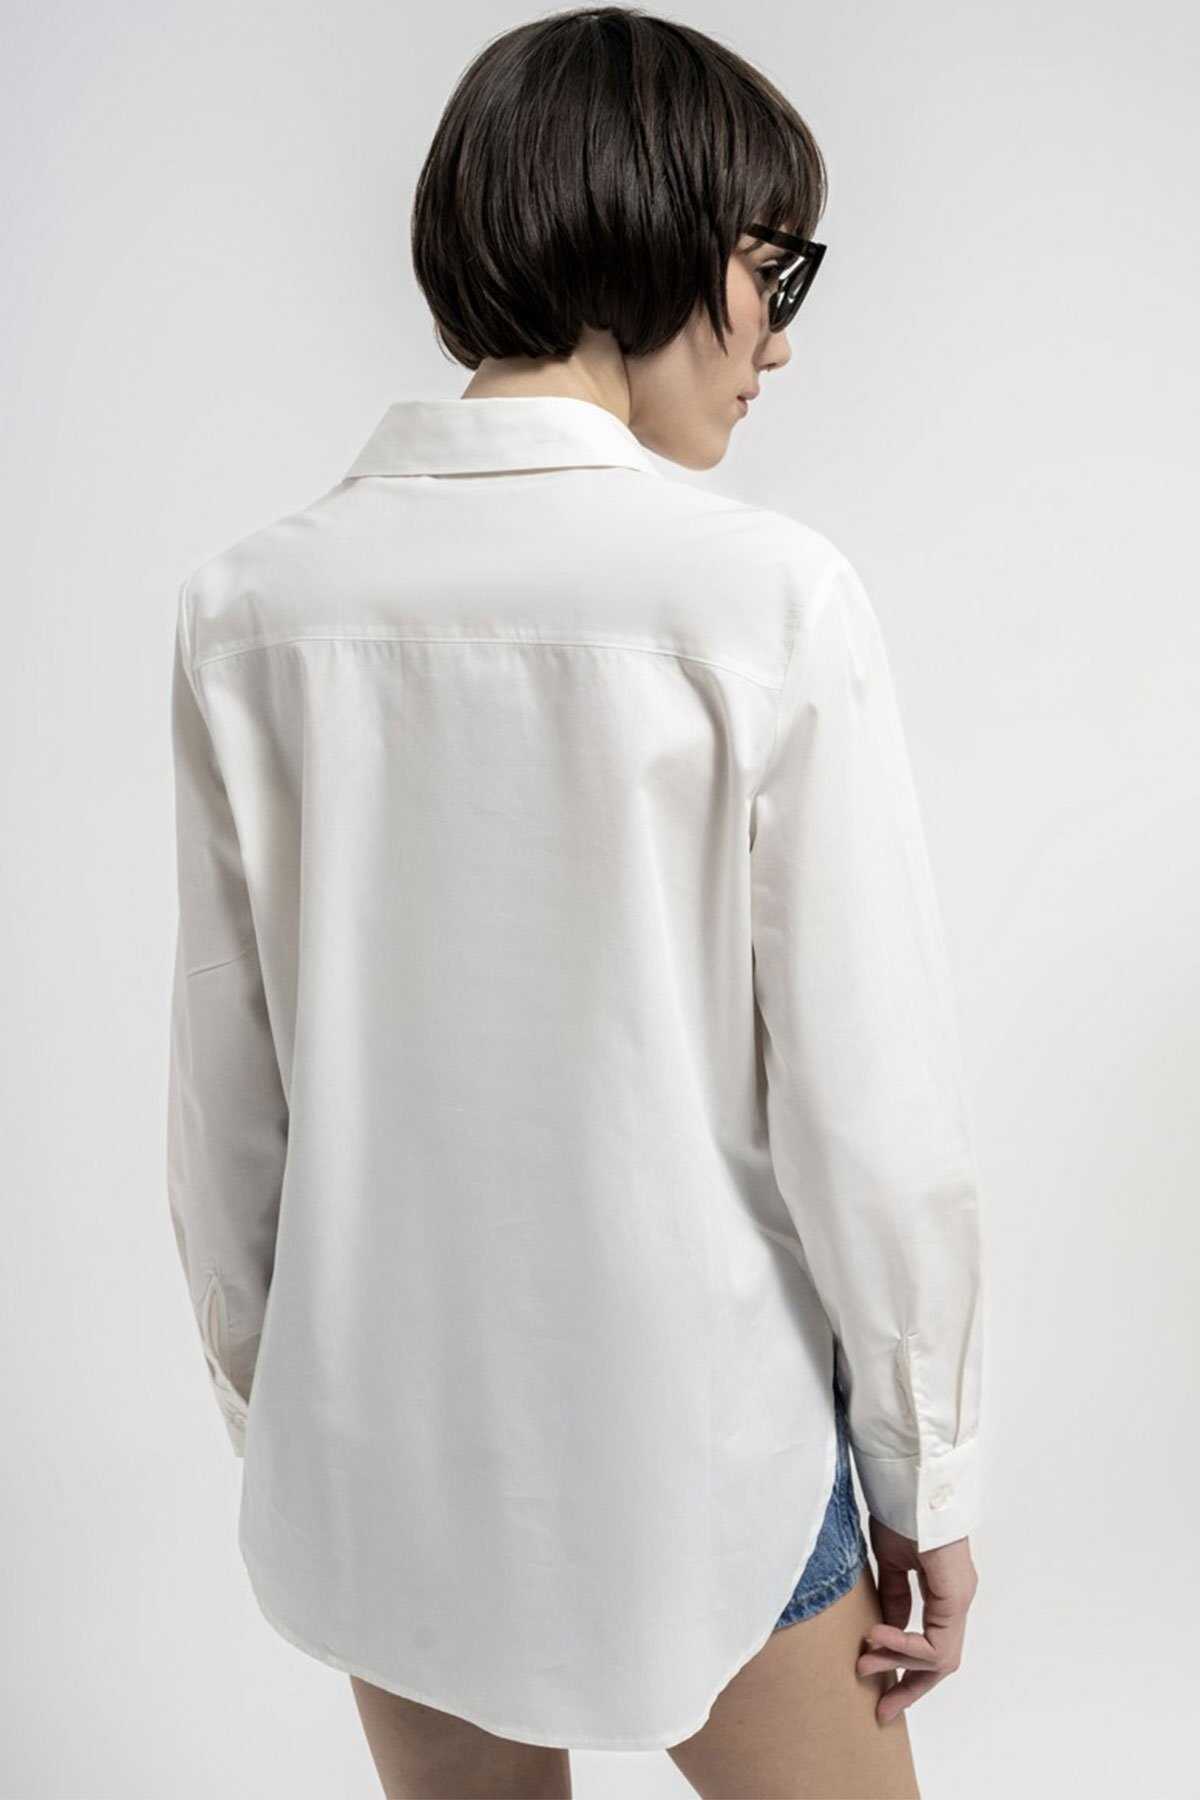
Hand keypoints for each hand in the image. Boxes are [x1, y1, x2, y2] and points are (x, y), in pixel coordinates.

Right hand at [856, 1517, 978, 1722]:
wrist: (911, 1479)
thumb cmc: (900, 1510)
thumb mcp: (891, 1561)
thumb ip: (893, 1597)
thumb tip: (888, 1632)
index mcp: (945, 1591)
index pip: (932, 1646)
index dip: (905, 1668)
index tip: (874, 1679)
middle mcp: (958, 1599)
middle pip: (941, 1662)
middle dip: (910, 1687)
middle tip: (883, 1708)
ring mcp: (960, 1597)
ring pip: (941, 1658)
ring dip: (901, 1666)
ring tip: (866, 1662)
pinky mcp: (955, 1594)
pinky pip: (936, 1641)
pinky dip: (906, 1646)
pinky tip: (877, 1638)